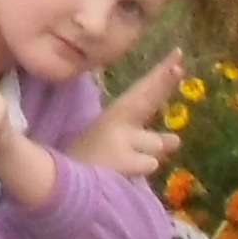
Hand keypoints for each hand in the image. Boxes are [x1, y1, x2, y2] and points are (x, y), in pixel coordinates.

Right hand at [63, 53, 183, 179]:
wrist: (59, 184)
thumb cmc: (89, 163)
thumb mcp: (118, 145)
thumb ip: (149, 141)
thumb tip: (177, 140)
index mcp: (116, 114)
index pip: (142, 90)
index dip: (161, 74)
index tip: (178, 54)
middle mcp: (117, 121)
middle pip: (147, 98)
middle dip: (163, 81)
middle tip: (177, 67)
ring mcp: (120, 139)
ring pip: (156, 144)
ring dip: (148, 153)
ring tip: (122, 163)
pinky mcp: (123, 160)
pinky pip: (149, 164)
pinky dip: (141, 170)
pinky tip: (120, 174)